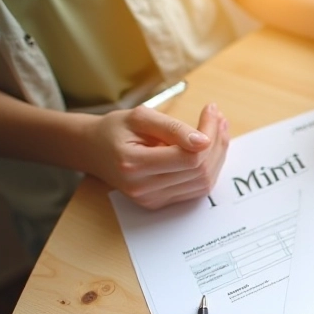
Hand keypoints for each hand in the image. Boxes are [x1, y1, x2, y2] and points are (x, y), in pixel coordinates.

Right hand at [84, 103, 229, 209]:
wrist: (93, 151)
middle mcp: (143, 188)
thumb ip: (172, 128)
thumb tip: (204, 140)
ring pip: (203, 182)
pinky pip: (196, 190)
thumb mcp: (140, 117)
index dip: (209, 135)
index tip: (212, 111)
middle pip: (199, 171)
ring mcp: (152, 199)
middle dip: (217, 142)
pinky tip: (210, 148)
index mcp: (134, 164)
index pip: (188, 157)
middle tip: (219, 118)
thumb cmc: (115, 130)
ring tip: (218, 130)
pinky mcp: (160, 202)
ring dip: (218, 155)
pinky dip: (209, 168)